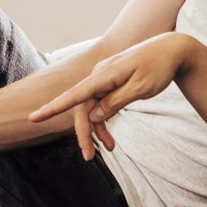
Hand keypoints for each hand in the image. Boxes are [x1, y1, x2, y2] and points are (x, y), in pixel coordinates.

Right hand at [28, 33, 193, 159]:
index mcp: (105, 75)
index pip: (74, 95)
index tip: (34, 118)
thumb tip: (94, 116)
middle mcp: (100, 75)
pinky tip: (108, 135)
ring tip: (110, 148)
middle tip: (89, 157)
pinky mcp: (111, 82)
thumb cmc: (159, 67)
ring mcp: (104, 78)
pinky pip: (100, 102)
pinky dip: (104, 119)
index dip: (53, 108)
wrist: (172, 49)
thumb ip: (116, 101)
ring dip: (97, 129)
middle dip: (84, 133)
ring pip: (92, 107)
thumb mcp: (141, 88)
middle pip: (83, 107)